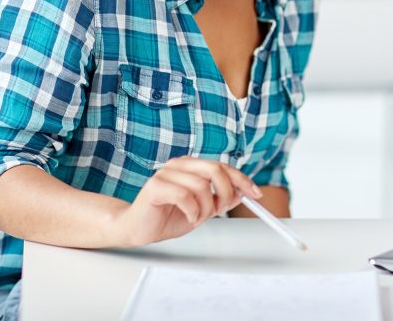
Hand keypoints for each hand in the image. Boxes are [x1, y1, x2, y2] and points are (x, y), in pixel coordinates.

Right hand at [110, 156, 262, 246]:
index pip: (223, 166)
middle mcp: (180, 165)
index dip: (242, 179)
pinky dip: (192, 211)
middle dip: (225, 193)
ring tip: (197, 218)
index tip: (255, 194)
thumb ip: (219, 199)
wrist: (137, 229)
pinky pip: (185, 196)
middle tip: (221, 211)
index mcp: (191, 166)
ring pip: (202, 186)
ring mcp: (166, 173)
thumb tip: (242, 192)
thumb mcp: (202, 209)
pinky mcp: (156, 186)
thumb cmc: (165, 217)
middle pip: (215, 170)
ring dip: (206, 208)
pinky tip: (188, 218)